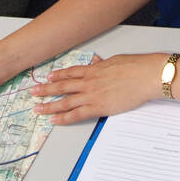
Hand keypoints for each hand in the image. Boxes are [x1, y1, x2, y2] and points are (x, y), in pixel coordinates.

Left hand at [31, 53, 164, 124]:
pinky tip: (54, 119)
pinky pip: (76, 114)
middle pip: (62, 86)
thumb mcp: (117, 60)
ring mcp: (92, 94)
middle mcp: (89, 81)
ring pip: (64, 101)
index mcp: (94, 69)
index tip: (48, 77)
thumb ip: (105, 63)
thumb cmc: (136, 67)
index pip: (71, 72)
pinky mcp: (98, 107)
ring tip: (37, 107)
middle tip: (33, 92)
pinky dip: (63, 117)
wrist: (146, 76)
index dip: (58, 75)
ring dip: (49, 104)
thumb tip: (98, 61)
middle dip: (46, 89)